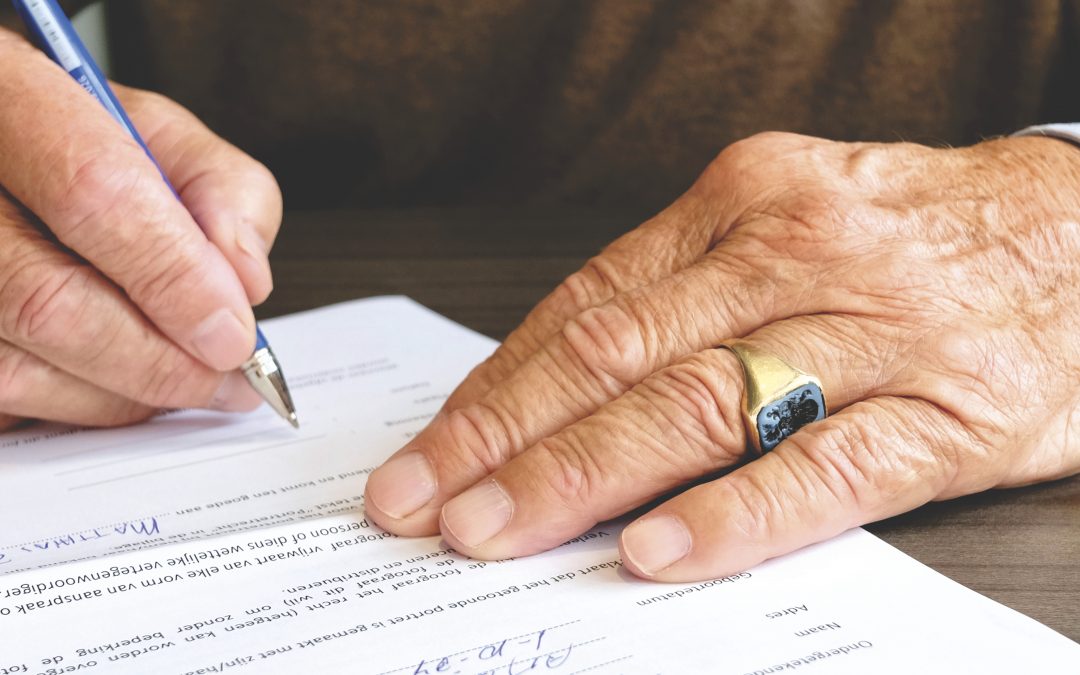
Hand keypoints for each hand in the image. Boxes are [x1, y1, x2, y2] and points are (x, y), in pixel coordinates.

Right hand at [0, 28, 281, 429]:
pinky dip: (73, 406)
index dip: (176, 278)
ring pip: (17, 369)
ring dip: (121, 396)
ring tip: (183, 383)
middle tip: (225, 379)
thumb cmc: (75, 139)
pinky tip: (116, 384)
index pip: (94, 191)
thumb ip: (223, 191)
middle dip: (159, 361)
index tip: (234, 333)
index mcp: (11, 97)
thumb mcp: (163, 133)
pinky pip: (1, 401)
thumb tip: (245, 284)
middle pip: (48, 301)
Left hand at [365, 130, 1079, 580]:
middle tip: (424, 503)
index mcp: (741, 202)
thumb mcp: (787, 225)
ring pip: (701, 407)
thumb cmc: (914, 235)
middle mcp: (794, 254)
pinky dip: (734, 514)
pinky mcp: (949, 412)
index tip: (430, 451)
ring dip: (584, 478)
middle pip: (619, 357)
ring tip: (499, 532)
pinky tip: (658, 552)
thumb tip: (559, 388)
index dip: (496, 388)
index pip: (587, 307)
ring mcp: (872, 333)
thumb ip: (683, 297)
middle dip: (505, 440)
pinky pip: (828, 470)